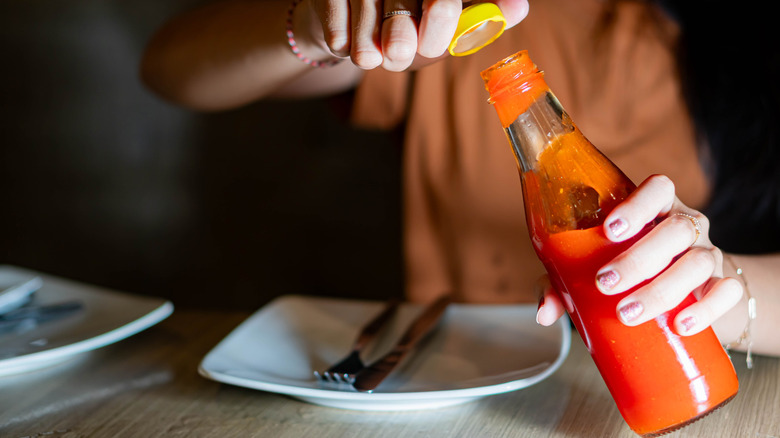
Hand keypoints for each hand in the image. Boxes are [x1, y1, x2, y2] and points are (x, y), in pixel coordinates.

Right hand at [307, 0, 529, 70]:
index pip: (442, 2)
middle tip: (398, 56)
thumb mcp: (443, 32)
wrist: (344, 28)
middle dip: (401, 29)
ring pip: (366, 3)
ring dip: (366, 38)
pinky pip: (333, 10)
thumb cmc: (403, 28)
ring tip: (369, 59)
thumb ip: (479, 19)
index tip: (430, 46)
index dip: (442, 17)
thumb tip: (520, 6)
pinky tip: (343, 45)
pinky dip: (339, 33)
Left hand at [536, 174, 743, 335]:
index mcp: (656, 210)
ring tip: (629, 313)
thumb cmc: (628, 275)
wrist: (684, 298)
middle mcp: (686, 226)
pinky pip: (727, 291)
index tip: (610, 230)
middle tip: (605, 284)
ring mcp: (708, 254)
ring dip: (661, 289)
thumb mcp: (593, 271)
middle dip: (637, 259)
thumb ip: (564, 284)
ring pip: (698, 261)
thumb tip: (544, 313)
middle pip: (674, 229)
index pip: (659, 188)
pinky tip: (682, 324)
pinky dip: (706, 308)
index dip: (637, 204)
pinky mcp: (724, 285)